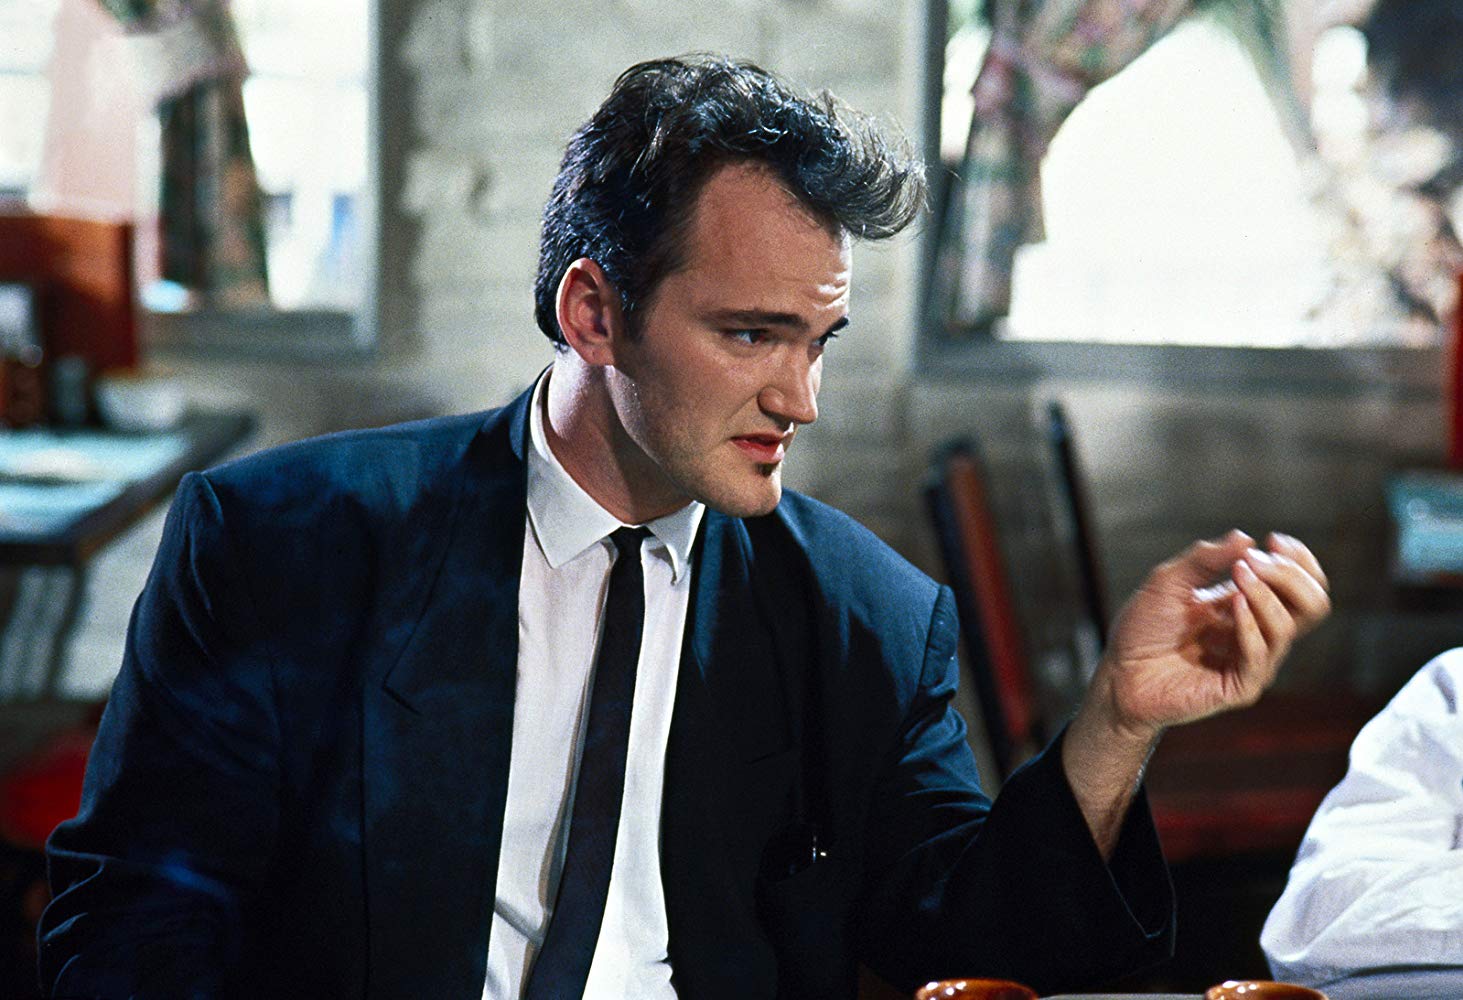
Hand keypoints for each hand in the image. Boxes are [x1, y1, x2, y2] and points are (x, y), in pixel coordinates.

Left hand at [1088, 529, 1331, 742]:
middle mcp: (1257, 633)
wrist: (1120, 672)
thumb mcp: (1169, 580)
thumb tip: (1245, 537)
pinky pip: (1261, 655)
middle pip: (1312, 605)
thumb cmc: (1143, 627)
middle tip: (1255, 560)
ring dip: (1266, 594)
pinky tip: (1233, 606)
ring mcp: (1252, 661)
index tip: (1274, 540)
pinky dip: (1250, 625)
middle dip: (1290, 575)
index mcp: (1248, 606)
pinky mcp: (1239, 686)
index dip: (1298, 561)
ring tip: (1238, 576)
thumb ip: (1205, 559)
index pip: (1301, 585)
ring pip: (1289, 626)